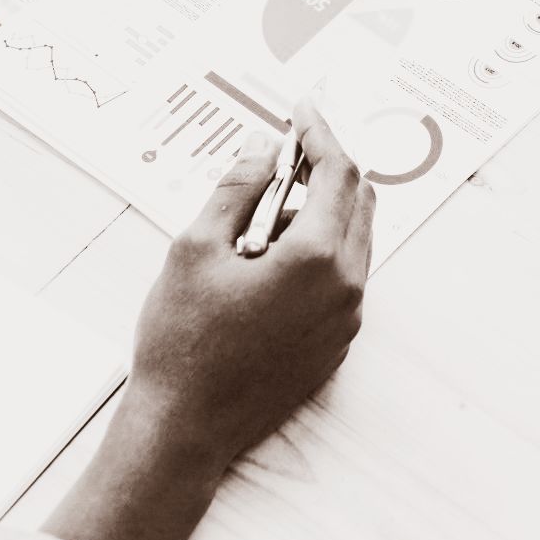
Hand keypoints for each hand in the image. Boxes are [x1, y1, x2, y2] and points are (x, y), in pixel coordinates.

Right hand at [125, 104, 373, 474]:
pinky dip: (318, 250)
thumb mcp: (195, 248)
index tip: (301, 109)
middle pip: (357, 200)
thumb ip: (236, 188)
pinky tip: (267, 260)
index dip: (320, 132)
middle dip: (325, 167)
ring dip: (319, 210)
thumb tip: (262, 147)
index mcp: (317, 258)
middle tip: (281, 154)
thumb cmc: (182, 342)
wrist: (184, 430)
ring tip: (258, 219)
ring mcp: (347, 319)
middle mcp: (346, 287)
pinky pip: (343, 277)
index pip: (337, 172)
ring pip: (353, 238)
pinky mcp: (337, 343)